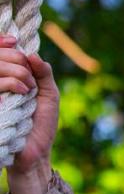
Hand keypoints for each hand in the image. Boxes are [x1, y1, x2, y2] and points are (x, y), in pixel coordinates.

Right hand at [0, 34, 58, 175]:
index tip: (14, 41)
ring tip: (29, 88)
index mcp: (7, 79)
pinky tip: (23, 91)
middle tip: (31, 78)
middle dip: (16, 59)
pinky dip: (12, 82)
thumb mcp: (48, 94)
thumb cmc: (41, 124)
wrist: (35, 152)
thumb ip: (43, 73)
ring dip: (17, 72)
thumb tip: (32, 54)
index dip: (1, 44)